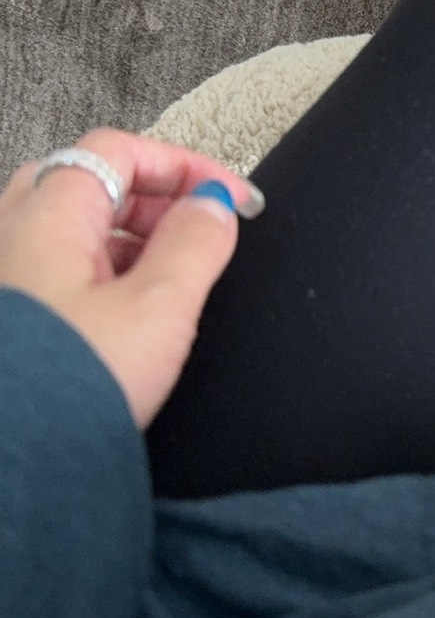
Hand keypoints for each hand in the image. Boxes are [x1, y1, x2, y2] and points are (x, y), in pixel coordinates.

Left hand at [0, 128, 261, 427]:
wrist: (14, 467)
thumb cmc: (72, 385)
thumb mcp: (159, 308)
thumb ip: (195, 244)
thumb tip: (213, 206)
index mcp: (45, 217)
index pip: (117, 150)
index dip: (181, 164)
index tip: (229, 197)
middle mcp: (8, 236)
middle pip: (86, 182)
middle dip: (152, 197)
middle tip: (199, 226)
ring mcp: (2, 277)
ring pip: (66, 229)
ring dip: (126, 236)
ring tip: (169, 275)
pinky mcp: (9, 321)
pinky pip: (50, 270)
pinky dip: (96, 271)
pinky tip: (123, 313)